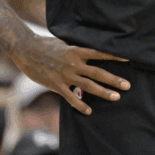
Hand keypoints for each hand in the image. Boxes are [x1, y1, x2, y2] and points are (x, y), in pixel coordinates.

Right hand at [10, 35, 129, 114]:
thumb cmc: (44, 45)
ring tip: (116, 97)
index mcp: (75, 50)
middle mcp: (73, 63)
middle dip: (114, 79)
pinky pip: (71, 97)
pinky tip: (89, 111)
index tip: (128, 59)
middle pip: (97, 72)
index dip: (114, 56)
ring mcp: (65, 75)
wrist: (26, 51)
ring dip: (103, 92)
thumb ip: (75, 50)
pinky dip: (80, 105)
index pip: (99, 53)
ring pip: (88, 86)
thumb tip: (87, 52)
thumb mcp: (63, 43)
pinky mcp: (56, 85)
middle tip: (127, 85)